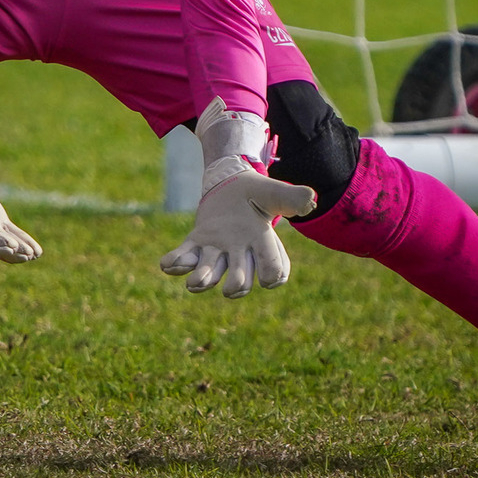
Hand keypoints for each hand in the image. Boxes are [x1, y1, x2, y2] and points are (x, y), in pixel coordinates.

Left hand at [160, 160, 316, 296]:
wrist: (233, 187)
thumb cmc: (258, 194)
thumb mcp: (276, 193)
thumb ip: (292, 197)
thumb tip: (310, 199)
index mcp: (263, 244)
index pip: (273, 269)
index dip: (273, 276)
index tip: (271, 279)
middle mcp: (239, 254)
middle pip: (239, 280)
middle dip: (236, 285)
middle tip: (232, 289)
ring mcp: (216, 250)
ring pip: (209, 273)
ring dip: (202, 280)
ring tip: (194, 284)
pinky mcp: (196, 242)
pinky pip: (184, 257)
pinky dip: (175, 263)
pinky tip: (168, 265)